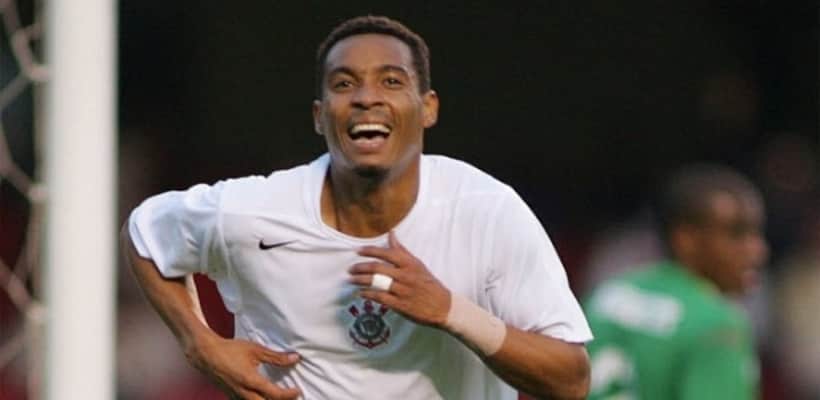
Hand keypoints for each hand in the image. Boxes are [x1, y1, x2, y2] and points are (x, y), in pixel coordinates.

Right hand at [186, 334, 300, 399]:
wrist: (206, 354)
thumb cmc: (230, 350)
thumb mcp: (256, 350)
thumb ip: (276, 357)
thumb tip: (294, 358)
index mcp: (251, 381)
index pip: (275, 394)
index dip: (289, 394)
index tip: (297, 391)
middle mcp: (243, 393)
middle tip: (291, 396)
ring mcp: (236, 396)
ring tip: (279, 397)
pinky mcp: (231, 396)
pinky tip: (262, 396)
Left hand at [349, 231, 450, 327]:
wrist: (442, 305)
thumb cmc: (428, 283)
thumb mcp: (417, 264)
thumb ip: (402, 250)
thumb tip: (391, 234)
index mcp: (409, 263)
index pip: (386, 253)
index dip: (370, 251)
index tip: (358, 251)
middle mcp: (405, 275)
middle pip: (378, 268)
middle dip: (360, 267)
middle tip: (350, 269)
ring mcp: (402, 290)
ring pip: (377, 283)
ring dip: (360, 280)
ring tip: (350, 280)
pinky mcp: (400, 304)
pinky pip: (380, 298)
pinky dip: (368, 294)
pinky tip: (360, 293)